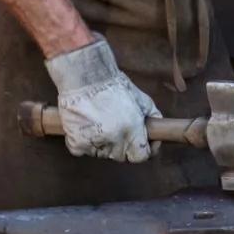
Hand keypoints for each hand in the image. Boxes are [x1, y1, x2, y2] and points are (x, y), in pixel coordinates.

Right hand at [44, 41, 161, 161]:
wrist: (85, 76)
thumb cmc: (114, 85)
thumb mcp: (142, 99)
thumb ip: (152, 118)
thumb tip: (157, 133)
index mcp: (132, 130)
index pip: (141, 157)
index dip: (143, 150)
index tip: (141, 143)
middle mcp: (114, 140)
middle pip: (121, 156)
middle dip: (122, 144)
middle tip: (116, 126)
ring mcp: (94, 144)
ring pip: (102, 154)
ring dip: (103, 143)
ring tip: (99, 121)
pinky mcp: (76, 144)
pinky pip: (84, 150)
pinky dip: (84, 141)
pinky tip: (86, 124)